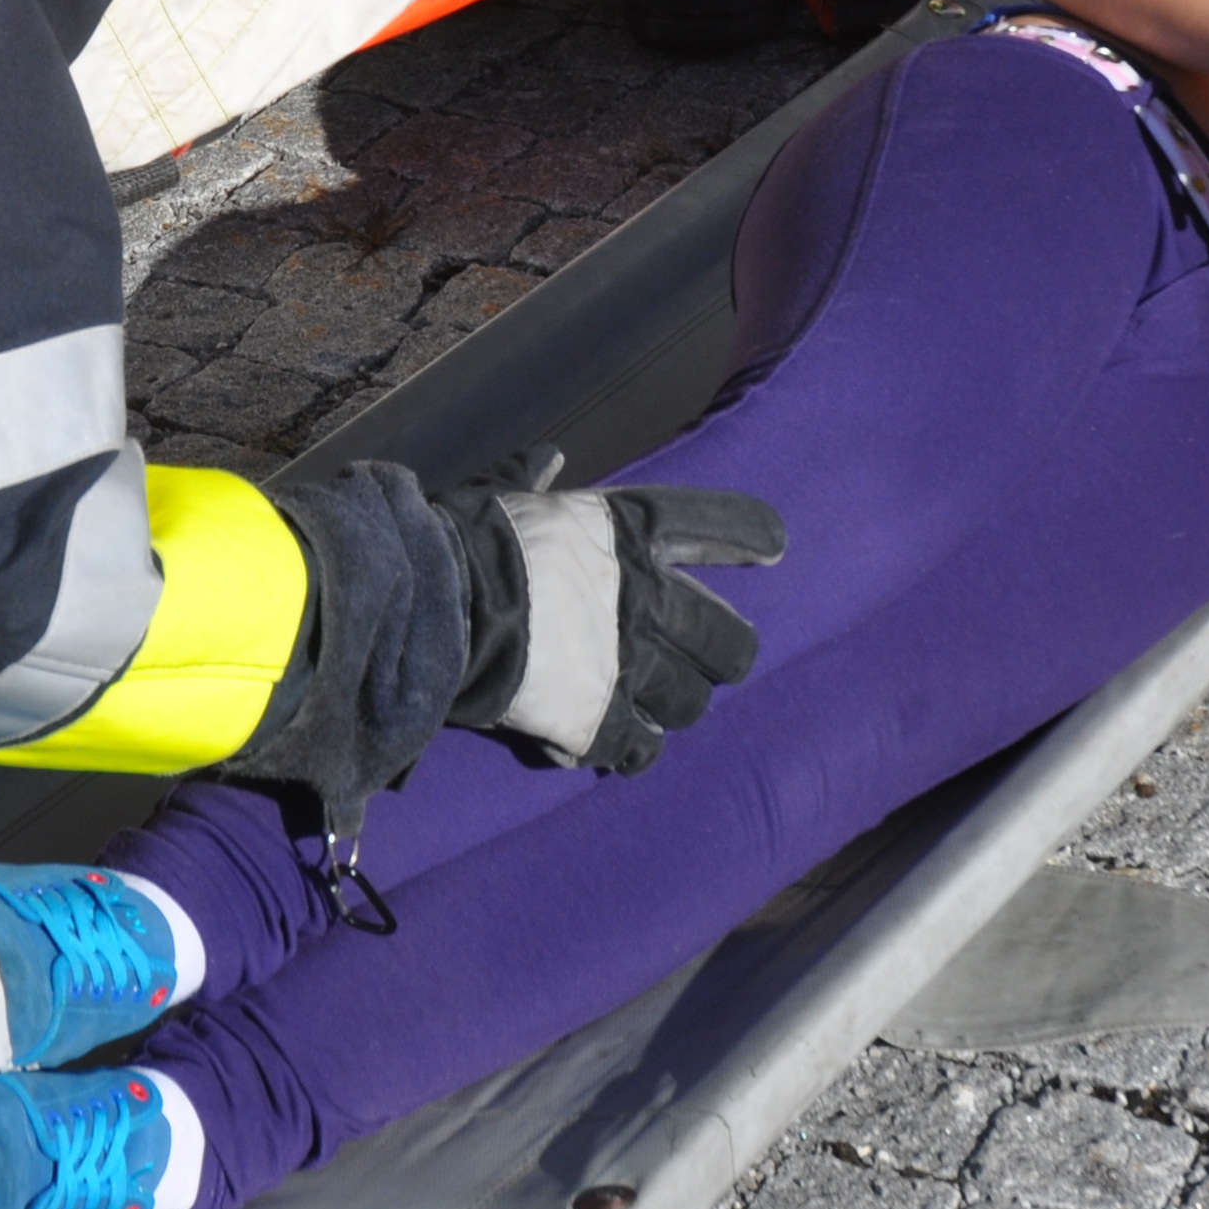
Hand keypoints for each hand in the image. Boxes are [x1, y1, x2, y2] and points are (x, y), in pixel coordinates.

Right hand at [447, 476, 786, 774]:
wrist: (434, 608)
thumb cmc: (462, 540)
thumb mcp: (501, 493)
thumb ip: (533, 477)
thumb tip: (551, 457)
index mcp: (626, 533)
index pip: (715, 527)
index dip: (751, 537)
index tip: (774, 549)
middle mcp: (645, 599)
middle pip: (728, 641)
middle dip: (725, 655)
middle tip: (712, 663)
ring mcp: (629, 664)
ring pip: (691, 702)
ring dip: (677, 706)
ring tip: (657, 709)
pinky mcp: (599, 721)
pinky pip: (642, 750)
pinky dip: (636, 751)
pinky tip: (626, 748)